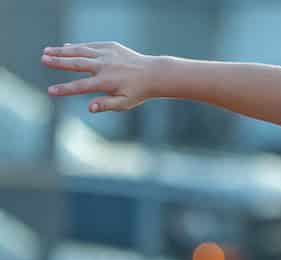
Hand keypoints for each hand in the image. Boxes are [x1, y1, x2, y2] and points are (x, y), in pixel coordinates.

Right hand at [43, 41, 158, 112]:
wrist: (154, 74)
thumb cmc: (138, 92)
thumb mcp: (125, 103)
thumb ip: (107, 105)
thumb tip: (90, 108)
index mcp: (106, 82)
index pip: (80, 86)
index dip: (64, 89)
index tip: (50, 91)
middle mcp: (104, 66)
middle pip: (76, 64)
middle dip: (58, 62)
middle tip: (43, 60)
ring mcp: (106, 54)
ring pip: (80, 51)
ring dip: (62, 51)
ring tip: (47, 51)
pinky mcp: (110, 46)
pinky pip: (90, 46)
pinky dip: (78, 46)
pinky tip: (66, 47)